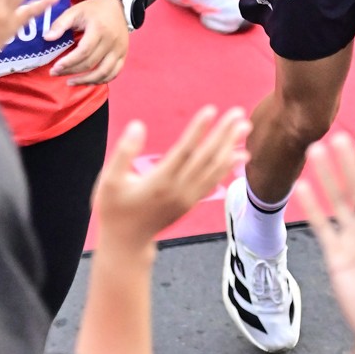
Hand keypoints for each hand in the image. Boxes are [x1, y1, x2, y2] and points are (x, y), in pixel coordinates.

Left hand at [47, 0, 128, 85]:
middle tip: (55, 73)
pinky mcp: (124, 55)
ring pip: (103, 73)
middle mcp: (112, 41)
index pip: (84, 51)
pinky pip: (114, 73)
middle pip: (91, 63)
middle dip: (71, 71)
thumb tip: (47, 38)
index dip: (69, 62)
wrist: (116, 5)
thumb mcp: (74, 11)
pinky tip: (87, 81)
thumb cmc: (92, 9)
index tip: (55, 68)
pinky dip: (100, 80)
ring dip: (86, 81)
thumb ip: (60, 24)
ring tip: (70, 82)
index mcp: (99, 29)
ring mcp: (120, 49)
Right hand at [96, 105, 249, 254]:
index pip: (184, 151)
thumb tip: (138, 125)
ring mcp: (188, 198)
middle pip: (206, 158)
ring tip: (245, 127)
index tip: (212, 110)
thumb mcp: (109, 180)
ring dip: (231, 147)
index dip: (198, 130)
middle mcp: (179, 190)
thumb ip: (124, 152)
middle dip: (223, 134)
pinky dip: (228, 166)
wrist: (127, 243)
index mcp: (160, 182)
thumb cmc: (114, 209)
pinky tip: (239, 154)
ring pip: (214, 169)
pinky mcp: (192, 202)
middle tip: (239, 113)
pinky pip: (214, 181)